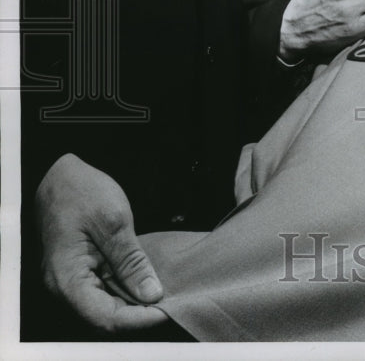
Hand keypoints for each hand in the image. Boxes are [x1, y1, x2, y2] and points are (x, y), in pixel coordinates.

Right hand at [35, 154, 167, 332]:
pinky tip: (149, 282)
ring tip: (167, 294)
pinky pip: (105, 290)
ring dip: (136, 303)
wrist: (59, 175)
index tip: (169, 310)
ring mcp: (72, 280)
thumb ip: (131, 262)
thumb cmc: (82, 193)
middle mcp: (65, 288)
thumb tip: (152, 294)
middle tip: (174, 302)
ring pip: (107, 305)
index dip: (139, 320)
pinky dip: (127, 289)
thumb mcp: (114, 222)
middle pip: (106, 317)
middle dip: (141, 314)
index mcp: (67, 279)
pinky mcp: (82, 271)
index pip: (105, 318)